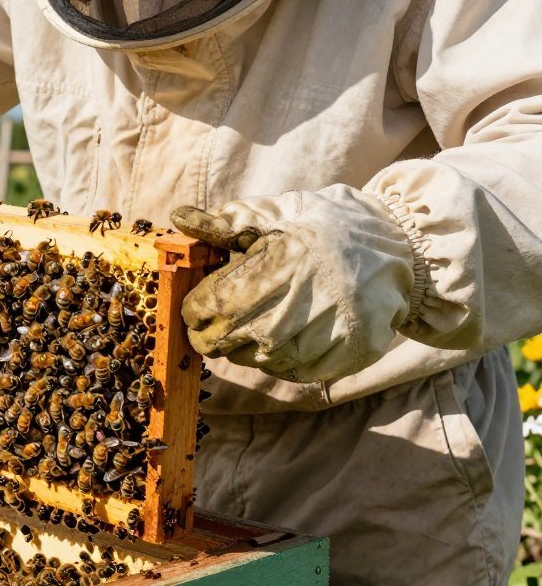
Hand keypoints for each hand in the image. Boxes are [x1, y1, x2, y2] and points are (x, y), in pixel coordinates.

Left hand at [171, 185, 417, 382]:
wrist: (404, 251)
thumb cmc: (329, 227)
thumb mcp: (281, 213)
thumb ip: (227, 222)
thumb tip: (180, 218)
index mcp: (277, 265)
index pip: (208, 308)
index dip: (194, 310)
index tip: (198, 305)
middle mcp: (299, 306)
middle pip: (224, 341)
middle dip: (212, 333)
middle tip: (223, 318)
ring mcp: (323, 337)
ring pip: (255, 361)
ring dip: (247, 346)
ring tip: (265, 319)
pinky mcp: (344, 358)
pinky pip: (291, 372)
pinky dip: (282, 359)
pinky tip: (291, 334)